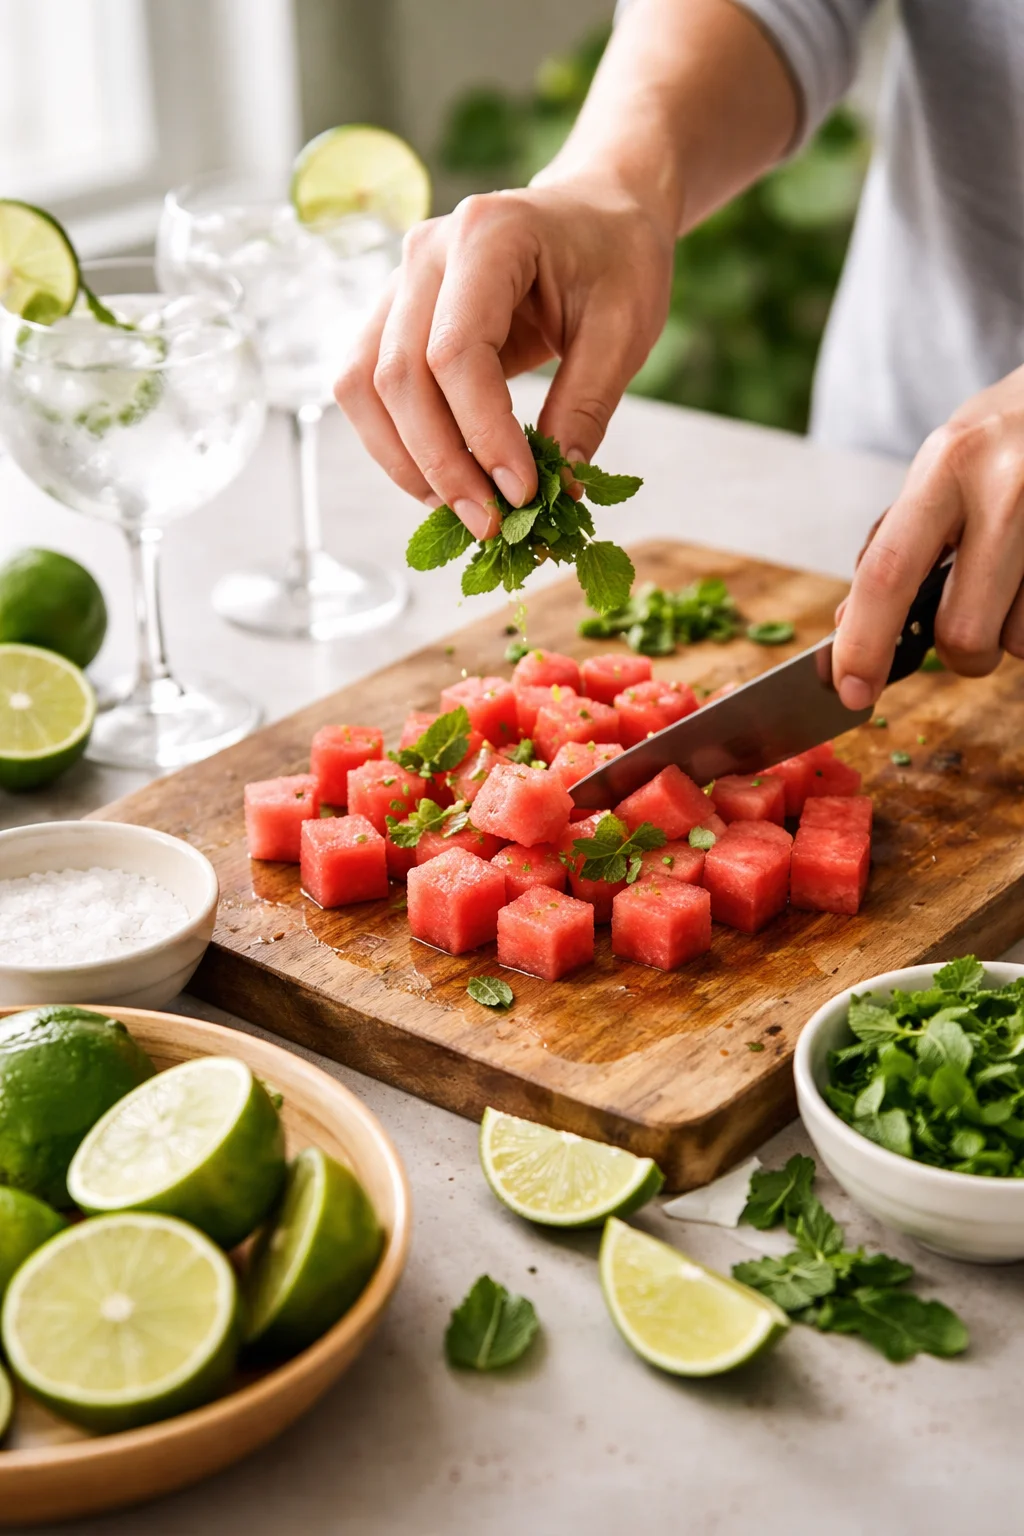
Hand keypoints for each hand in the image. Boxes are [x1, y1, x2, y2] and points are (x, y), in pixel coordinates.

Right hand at [334, 177, 674, 539]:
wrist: (597, 212)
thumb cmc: (617, 258)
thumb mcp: (625, 330)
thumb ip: (585, 407)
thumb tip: (555, 494)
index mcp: (489, 234)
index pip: (456, 352)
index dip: (482, 433)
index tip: (523, 491)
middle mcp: (425, 252)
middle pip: (398, 376)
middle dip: (441, 464)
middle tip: (490, 524)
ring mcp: (398, 281)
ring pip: (364, 387)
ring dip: (405, 461)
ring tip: (462, 510)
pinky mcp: (390, 316)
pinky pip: (366, 388)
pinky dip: (396, 444)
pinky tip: (441, 481)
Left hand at [833, 365, 1023, 707]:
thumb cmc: (1003, 438)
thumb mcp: (940, 468)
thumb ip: (894, 544)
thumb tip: (849, 627)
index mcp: (947, 467)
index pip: (889, 573)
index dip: (864, 644)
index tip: (850, 692)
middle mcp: (1005, 491)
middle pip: (963, 631)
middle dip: (958, 652)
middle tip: (964, 623)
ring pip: (1017, 640)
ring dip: (1008, 631)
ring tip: (1015, 575)